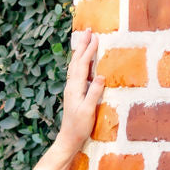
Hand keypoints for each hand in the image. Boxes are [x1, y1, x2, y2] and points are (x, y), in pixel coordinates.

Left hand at [56, 29, 105, 161]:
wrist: (68, 138)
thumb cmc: (79, 126)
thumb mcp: (88, 110)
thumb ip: (94, 93)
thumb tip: (100, 75)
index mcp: (75, 88)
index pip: (82, 64)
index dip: (88, 50)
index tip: (95, 37)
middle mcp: (71, 86)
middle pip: (76, 61)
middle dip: (82, 45)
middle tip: (88, 30)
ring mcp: (71, 89)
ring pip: (75, 65)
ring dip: (80, 52)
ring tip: (84, 40)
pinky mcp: (73, 93)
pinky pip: (76, 72)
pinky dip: (80, 62)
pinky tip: (83, 61)